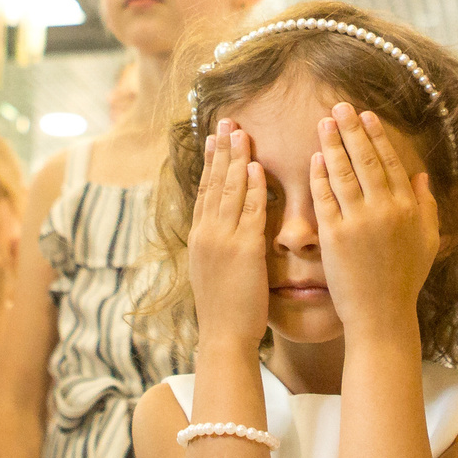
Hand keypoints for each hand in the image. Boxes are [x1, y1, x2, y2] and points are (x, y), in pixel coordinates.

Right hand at [187, 122, 272, 350]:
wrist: (223, 337)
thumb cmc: (225, 310)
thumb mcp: (214, 271)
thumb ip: (219, 246)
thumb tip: (226, 230)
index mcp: (200, 238)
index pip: (204, 191)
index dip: (210, 162)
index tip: (213, 137)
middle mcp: (207, 234)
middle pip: (214, 182)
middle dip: (221, 150)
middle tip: (226, 121)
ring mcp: (223, 241)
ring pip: (229, 190)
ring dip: (236, 158)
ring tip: (241, 132)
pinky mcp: (243, 250)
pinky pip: (249, 211)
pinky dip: (253, 187)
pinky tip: (257, 166)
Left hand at [311, 105, 438, 343]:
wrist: (382, 315)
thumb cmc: (404, 281)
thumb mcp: (427, 242)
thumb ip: (427, 207)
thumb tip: (422, 177)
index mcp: (408, 208)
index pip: (390, 163)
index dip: (377, 137)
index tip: (367, 116)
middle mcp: (385, 210)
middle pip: (365, 160)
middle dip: (352, 130)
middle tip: (339, 107)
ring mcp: (358, 222)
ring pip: (343, 173)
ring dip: (332, 144)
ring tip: (323, 123)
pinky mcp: (334, 236)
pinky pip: (325, 198)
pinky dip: (319, 176)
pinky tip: (314, 158)